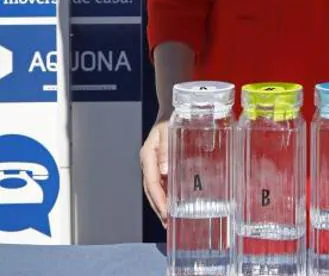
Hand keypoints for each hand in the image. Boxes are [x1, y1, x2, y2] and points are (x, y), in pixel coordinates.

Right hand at [140, 112, 169, 226]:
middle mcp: (149, 162)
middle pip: (151, 190)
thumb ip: (166, 147)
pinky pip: (163, 182)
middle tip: (169, 223)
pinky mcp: (162, 164)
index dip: (159, 199)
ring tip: (171, 220)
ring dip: (162, 204)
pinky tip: (175, 203)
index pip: (151, 182)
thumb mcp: (168, 129)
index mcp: (148, 154)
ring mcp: (155, 164)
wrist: (172, 109)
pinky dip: (167, 194)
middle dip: (159, 207)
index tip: (166, 213)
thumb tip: (164, 170)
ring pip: (156, 188)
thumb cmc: (171, 117)